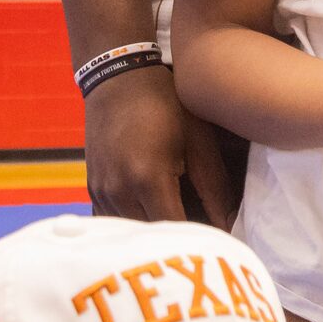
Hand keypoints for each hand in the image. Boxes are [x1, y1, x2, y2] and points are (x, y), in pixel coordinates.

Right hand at [83, 65, 235, 226]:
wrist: (118, 77)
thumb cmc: (165, 103)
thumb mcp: (198, 139)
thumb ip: (214, 187)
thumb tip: (229, 225)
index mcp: (148, 179)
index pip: (176, 231)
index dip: (199, 240)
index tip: (216, 245)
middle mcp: (119, 191)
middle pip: (152, 238)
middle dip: (178, 241)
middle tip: (201, 240)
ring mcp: (101, 192)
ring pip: (131, 234)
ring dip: (154, 235)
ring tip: (179, 228)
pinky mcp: (92, 189)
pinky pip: (114, 222)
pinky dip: (135, 225)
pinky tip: (153, 214)